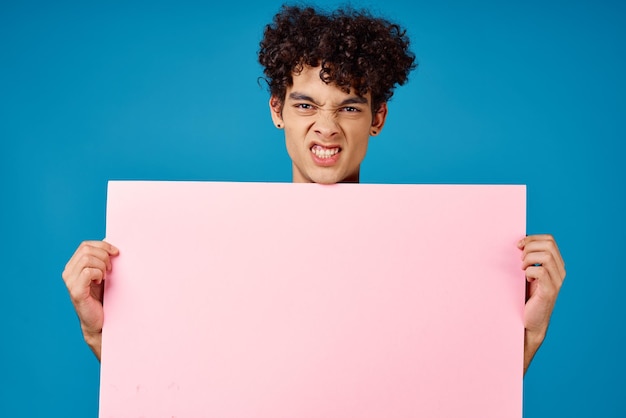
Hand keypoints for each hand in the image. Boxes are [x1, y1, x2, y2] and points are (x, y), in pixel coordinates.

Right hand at [62, 240, 118, 360]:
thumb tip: (110, 239)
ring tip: (106, 276)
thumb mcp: (104, 273)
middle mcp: (68, 272)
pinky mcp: (75, 291)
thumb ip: (103, 258)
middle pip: (86, 249)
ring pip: (87, 259)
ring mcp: (70, 282)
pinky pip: (87, 272)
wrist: (101, 321)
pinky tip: (101, 282)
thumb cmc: (103, 297)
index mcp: (73, 266)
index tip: (116, 253)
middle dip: (104, 255)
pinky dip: (98, 274)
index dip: (103, 245)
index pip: (85, 245)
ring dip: (102, 265)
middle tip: (111, 269)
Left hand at [518, 234, 564, 373]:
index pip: (550, 240)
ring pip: (546, 256)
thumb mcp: (529, 273)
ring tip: (522, 269)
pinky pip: (541, 271)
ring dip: (529, 259)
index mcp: (556, 264)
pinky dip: (529, 271)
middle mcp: (560, 271)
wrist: (530, 320)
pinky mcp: (549, 291)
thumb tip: (519, 242)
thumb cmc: (526, 296)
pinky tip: (526, 278)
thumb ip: (529, 259)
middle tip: (520, 259)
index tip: (518, 245)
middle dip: (530, 247)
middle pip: (549, 245)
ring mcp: (557, 281)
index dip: (532, 238)